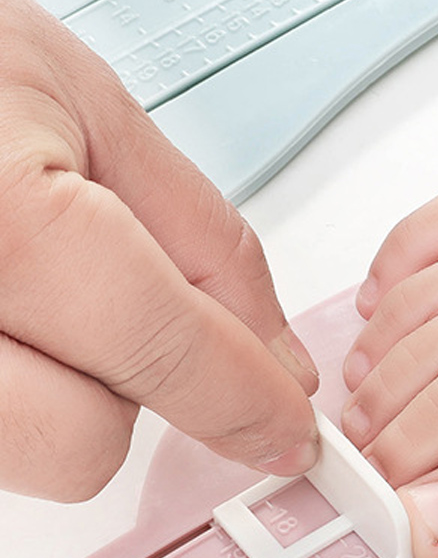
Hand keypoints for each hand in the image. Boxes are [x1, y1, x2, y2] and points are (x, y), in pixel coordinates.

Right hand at [0, 0, 318, 499]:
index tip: (288, 428)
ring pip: (18, 451)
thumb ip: (204, 244)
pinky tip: (0, 296)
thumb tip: (276, 355)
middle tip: (110, 299)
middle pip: (80, 445)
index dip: (246, 399)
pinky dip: (5, 378)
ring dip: (51, 388)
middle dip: (128, 389)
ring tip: (22, 273)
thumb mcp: (91, 106)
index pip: (161, 351)